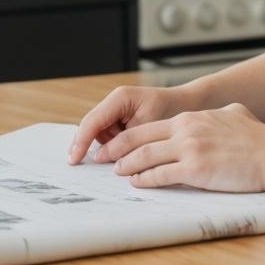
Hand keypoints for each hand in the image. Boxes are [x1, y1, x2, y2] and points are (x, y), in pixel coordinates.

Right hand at [67, 84, 195, 164]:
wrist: (190, 104)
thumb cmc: (172, 112)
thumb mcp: (148, 128)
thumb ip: (126, 141)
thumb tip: (104, 158)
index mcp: (120, 98)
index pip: (92, 121)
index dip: (80, 141)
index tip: (74, 160)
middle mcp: (115, 101)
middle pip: (92, 128)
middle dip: (92, 146)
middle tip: (91, 165)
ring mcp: (117, 109)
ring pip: (100, 135)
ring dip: (107, 148)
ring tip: (125, 155)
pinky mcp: (122, 118)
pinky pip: (110, 136)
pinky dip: (115, 147)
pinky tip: (125, 153)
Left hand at [91, 101, 264, 192]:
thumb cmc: (259, 138)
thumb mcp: (236, 114)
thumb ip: (221, 114)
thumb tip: (222, 114)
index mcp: (191, 118)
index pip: (150, 127)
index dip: (128, 137)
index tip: (115, 145)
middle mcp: (186, 130)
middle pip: (141, 139)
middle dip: (117, 149)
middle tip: (102, 158)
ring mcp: (190, 149)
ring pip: (146, 157)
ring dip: (127, 166)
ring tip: (116, 172)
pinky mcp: (196, 170)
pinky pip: (162, 175)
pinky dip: (145, 180)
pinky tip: (137, 183)